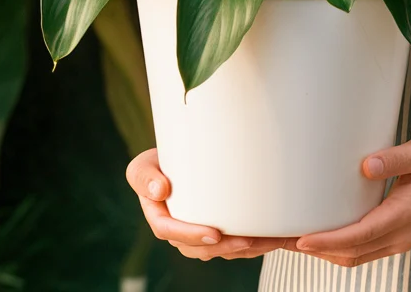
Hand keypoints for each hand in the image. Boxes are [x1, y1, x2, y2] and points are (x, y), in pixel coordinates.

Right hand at [126, 148, 297, 259]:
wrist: (173, 161)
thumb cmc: (157, 163)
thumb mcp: (143, 165)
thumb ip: (144, 176)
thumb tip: (159, 190)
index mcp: (158, 217)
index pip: (170, 231)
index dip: (191, 235)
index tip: (213, 233)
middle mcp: (177, 230)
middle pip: (198, 247)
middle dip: (223, 248)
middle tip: (247, 240)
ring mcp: (195, 232)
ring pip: (217, 250)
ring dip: (242, 249)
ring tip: (265, 241)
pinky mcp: (212, 229)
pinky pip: (228, 243)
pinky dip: (249, 244)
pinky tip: (267, 238)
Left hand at [293, 133, 410, 267]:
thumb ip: (396, 158)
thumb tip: (367, 165)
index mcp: (404, 215)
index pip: (360, 235)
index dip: (329, 240)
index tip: (302, 240)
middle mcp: (400, 235)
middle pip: (351, 253)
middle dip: (315, 249)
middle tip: (281, 240)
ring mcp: (399, 239)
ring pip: (354, 256)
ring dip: (324, 251)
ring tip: (292, 240)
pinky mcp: (396, 235)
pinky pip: (362, 250)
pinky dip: (338, 247)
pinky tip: (322, 235)